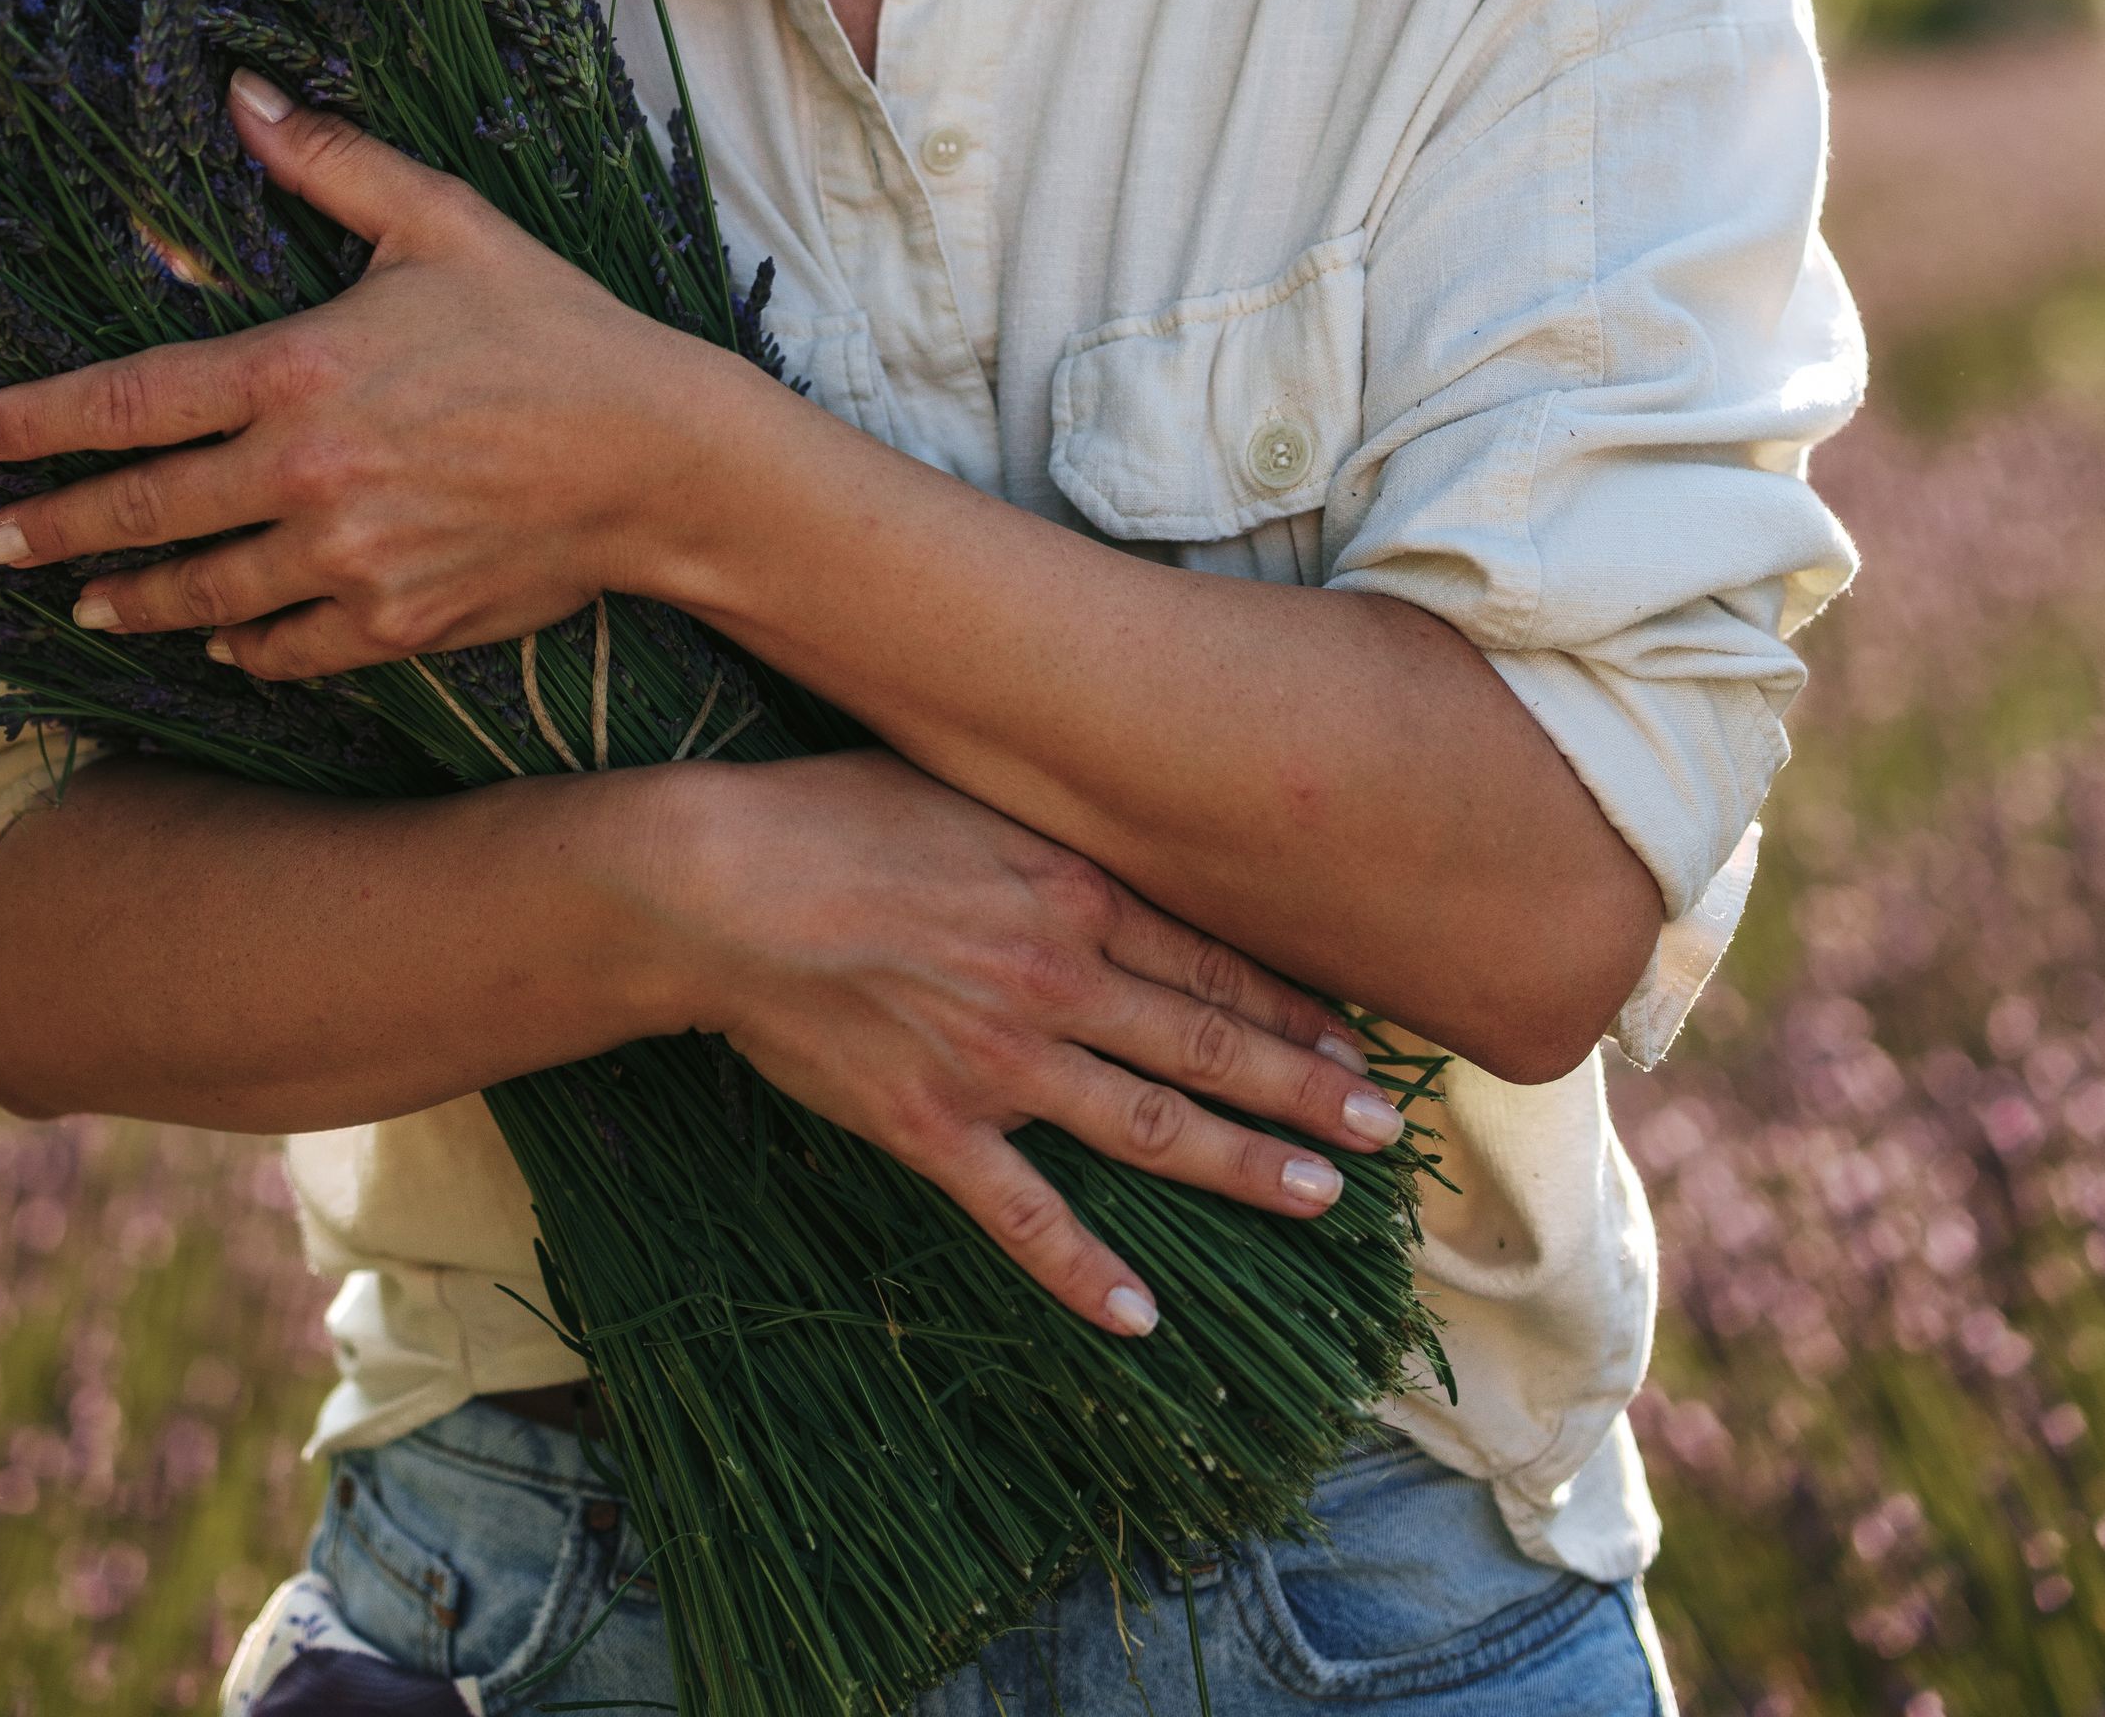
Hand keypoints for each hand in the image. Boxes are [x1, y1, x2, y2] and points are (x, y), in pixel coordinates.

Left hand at [0, 73, 716, 671]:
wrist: (658, 459)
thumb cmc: (552, 327)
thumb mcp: (442, 221)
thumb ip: (329, 162)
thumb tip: (237, 92)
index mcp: (302, 371)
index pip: (133, 400)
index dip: (39, 422)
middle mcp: (307, 475)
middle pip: (144, 511)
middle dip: (55, 529)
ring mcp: (347, 561)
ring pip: (202, 596)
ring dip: (130, 600)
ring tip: (85, 603)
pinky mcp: (392, 624)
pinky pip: (284, 648)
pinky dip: (238, 645)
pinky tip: (213, 638)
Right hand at [632, 747, 1407, 1331]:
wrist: (720, 880)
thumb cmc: (831, 813)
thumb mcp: (964, 788)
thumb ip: (1048, 834)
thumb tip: (1113, 840)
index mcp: (1065, 889)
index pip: (1208, 958)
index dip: (1291, 1006)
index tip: (1356, 1043)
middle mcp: (1054, 977)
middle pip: (1207, 1041)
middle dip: (1305, 1091)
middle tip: (1383, 1133)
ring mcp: (998, 1060)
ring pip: (1150, 1125)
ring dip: (1243, 1167)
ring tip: (1319, 1199)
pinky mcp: (932, 1126)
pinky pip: (1025, 1215)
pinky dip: (1086, 1271)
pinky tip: (1143, 1317)